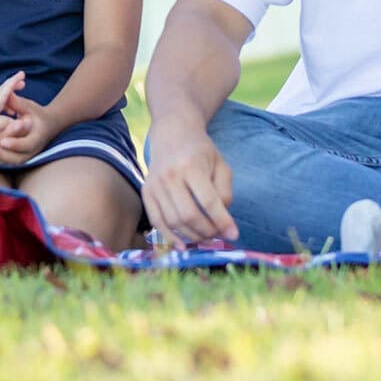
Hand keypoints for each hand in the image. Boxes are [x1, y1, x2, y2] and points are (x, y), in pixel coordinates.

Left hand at [0, 95, 55, 165]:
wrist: (45, 126)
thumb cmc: (36, 114)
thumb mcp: (29, 108)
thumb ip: (18, 104)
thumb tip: (7, 94)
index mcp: (37, 138)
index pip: (27, 145)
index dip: (15, 144)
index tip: (3, 141)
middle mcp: (31, 151)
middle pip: (15, 158)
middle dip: (0, 152)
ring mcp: (23, 156)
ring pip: (7, 161)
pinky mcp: (15, 158)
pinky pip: (3, 161)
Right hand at [141, 122, 237, 246]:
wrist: (172, 134)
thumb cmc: (201, 152)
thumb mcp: (221, 165)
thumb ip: (225, 192)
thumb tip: (223, 223)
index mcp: (191, 166)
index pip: (208, 201)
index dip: (222, 221)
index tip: (234, 234)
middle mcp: (169, 176)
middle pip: (189, 215)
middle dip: (207, 231)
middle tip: (219, 236)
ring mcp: (155, 184)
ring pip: (173, 221)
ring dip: (192, 236)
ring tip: (206, 237)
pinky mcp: (146, 192)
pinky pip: (156, 221)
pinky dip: (169, 237)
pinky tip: (183, 246)